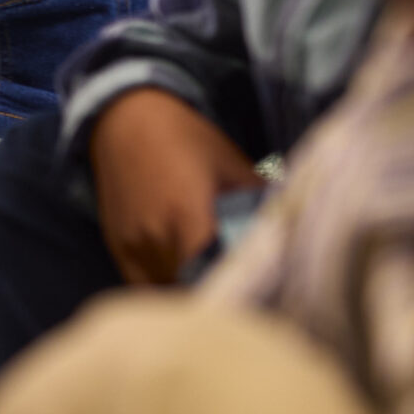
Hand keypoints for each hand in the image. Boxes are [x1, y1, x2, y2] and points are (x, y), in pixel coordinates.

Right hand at [86, 88, 254, 284]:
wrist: (125, 120)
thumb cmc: (186, 138)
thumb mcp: (232, 165)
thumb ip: (259, 203)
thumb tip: (295, 233)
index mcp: (187, 216)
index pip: (216, 275)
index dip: (238, 287)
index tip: (259, 291)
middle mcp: (155, 238)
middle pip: (192, 289)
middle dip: (217, 291)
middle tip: (243, 287)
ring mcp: (132, 247)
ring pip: (168, 292)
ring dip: (191, 292)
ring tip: (215, 282)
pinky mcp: (118, 249)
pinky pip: (146, 286)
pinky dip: (167, 286)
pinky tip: (185, 273)